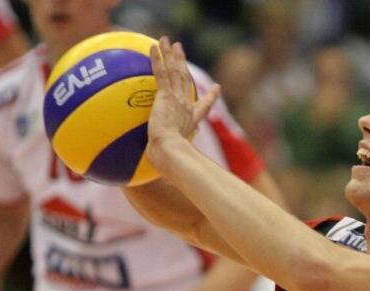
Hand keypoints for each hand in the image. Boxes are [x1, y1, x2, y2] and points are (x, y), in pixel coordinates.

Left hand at [146, 37, 219, 156]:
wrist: (172, 153)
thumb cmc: (170, 161)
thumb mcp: (170, 159)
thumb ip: (167, 159)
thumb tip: (162, 170)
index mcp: (191, 121)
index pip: (203, 107)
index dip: (210, 98)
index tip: (216, 89)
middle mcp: (186, 107)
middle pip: (185, 80)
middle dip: (182, 63)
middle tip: (180, 49)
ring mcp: (177, 100)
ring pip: (175, 72)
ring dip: (171, 55)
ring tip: (167, 40)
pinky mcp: (166, 97)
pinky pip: (161, 74)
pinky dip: (158, 59)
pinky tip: (153, 46)